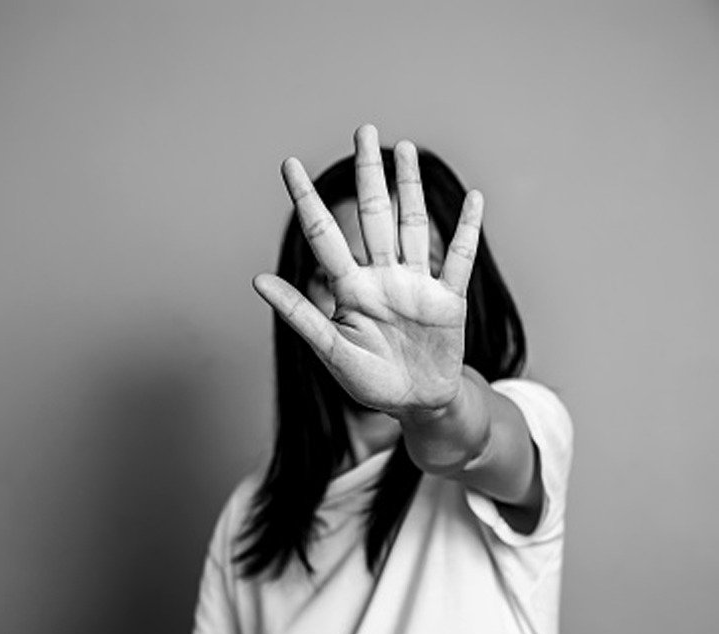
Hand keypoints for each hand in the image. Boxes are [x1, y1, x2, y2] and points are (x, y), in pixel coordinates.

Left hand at [253, 125, 483, 416]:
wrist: (417, 405)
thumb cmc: (370, 382)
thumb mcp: (332, 352)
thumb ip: (300, 315)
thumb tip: (257, 280)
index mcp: (351, 289)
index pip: (324, 234)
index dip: (306, 199)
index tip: (288, 163)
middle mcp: (382, 277)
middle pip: (374, 214)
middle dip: (368, 173)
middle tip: (364, 129)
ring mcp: (417, 284)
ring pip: (412, 225)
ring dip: (410, 187)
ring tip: (404, 148)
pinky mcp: (448, 299)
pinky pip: (459, 258)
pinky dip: (467, 230)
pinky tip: (475, 198)